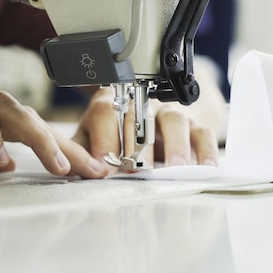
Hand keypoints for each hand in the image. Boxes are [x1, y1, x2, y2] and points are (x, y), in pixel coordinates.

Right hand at [0, 91, 108, 177]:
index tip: (91, 170)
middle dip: (64, 145)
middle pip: (30, 117)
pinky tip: (4, 160)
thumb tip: (9, 164)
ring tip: (62, 166)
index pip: (34, 129)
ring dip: (39, 138)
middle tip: (90, 170)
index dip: (65, 148)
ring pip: (7, 107)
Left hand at [72, 83, 222, 171]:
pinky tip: (205, 168)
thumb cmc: (120, 128)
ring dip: (176, 145)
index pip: (106, 112)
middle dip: (140, 144)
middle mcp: (144, 104)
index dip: (105, 138)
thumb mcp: (94, 135)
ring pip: (175, 121)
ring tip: (175, 168)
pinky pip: (204, 135)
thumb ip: (81, 150)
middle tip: (139, 169)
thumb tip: (66, 168)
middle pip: (142, 117)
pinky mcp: (196, 124)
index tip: (105, 165)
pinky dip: (206, 151)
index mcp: (113, 103)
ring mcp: (171, 113)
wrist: (157, 111)